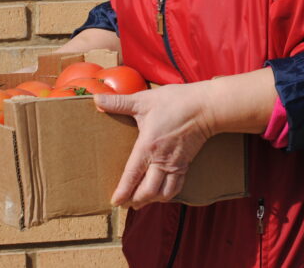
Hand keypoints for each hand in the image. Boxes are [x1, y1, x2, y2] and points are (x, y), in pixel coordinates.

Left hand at [94, 83, 213, 208]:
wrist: (205, 107)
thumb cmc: (175, 102)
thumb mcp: (144, 100)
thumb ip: (119, 102)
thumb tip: (97, 99)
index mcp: (148, 146)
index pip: (132, 175)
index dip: (123, 191)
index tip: (115, 202)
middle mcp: (161, 159)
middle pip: (148, 191)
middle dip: (135, 201)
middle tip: (125, 204)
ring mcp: (175, 163)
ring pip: (163, 193)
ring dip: (151, 200)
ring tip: (140, 201)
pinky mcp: (186, 163)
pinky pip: (177, 186)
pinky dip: (167, 194)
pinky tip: (161, 193)